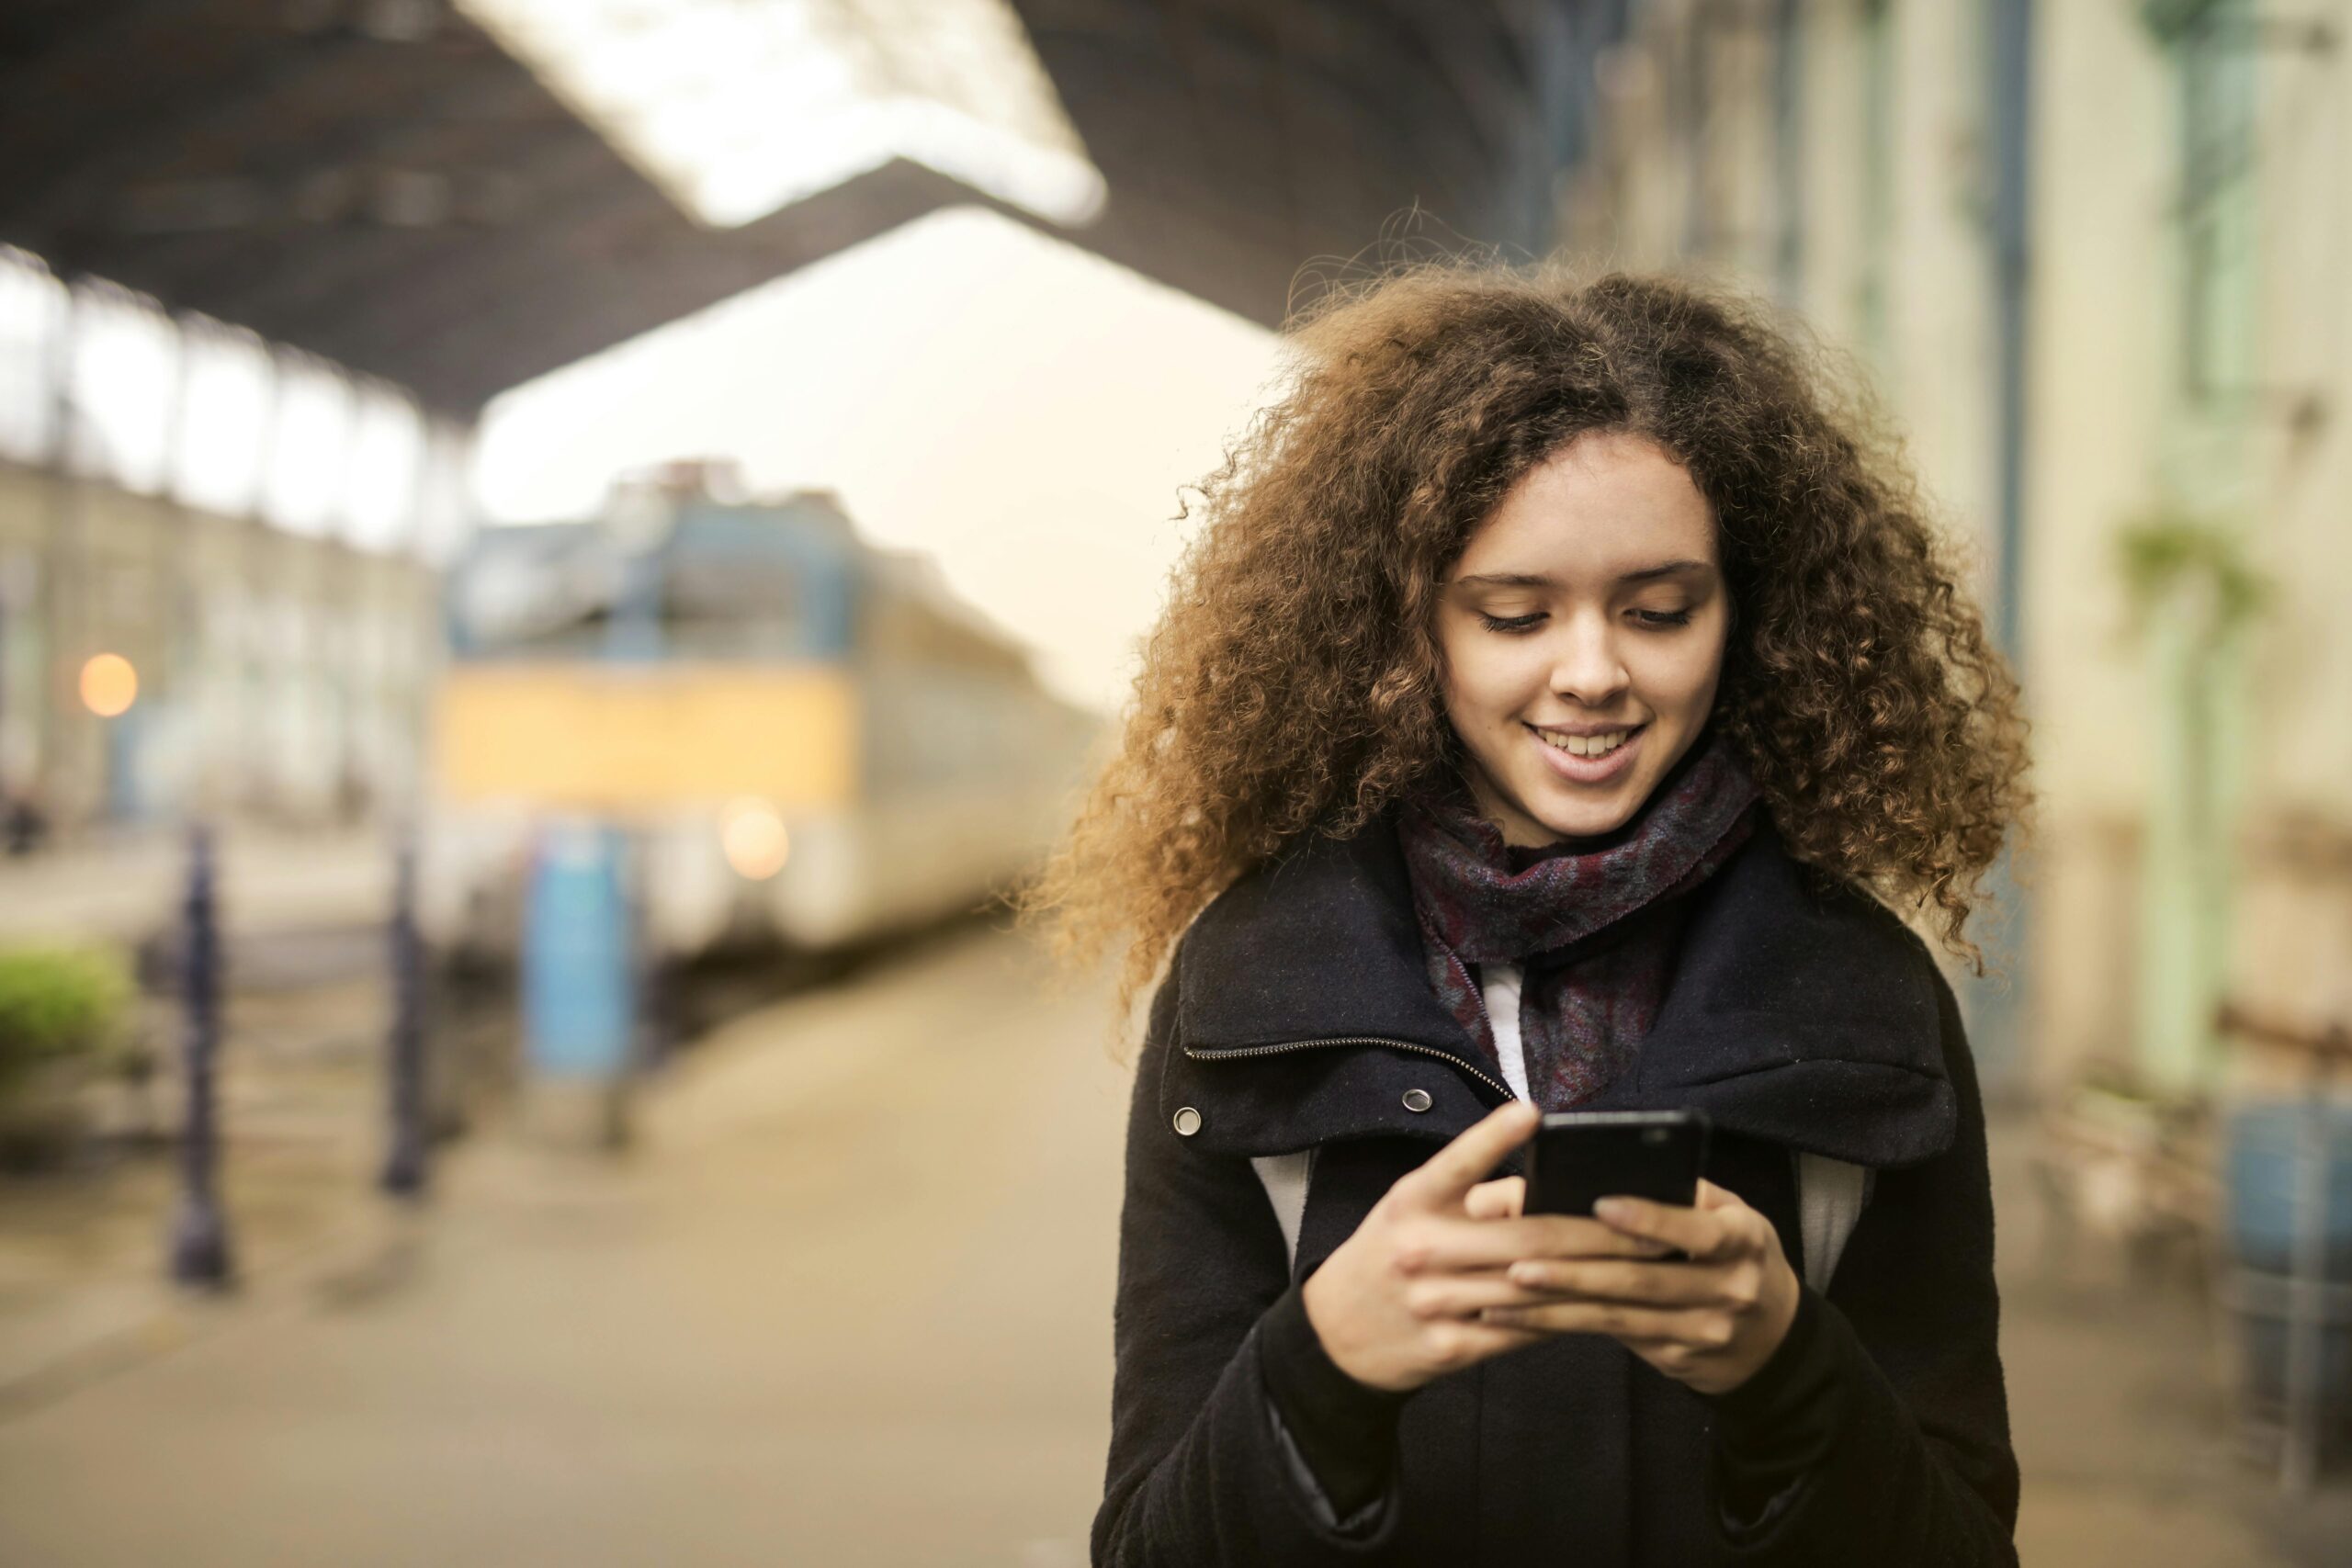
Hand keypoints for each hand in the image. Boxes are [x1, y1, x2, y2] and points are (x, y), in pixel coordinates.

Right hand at [1300, 1102, 1672, 1393]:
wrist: (1336, 1330)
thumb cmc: (1392, 1251)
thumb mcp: (1416, 1210)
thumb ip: (1476, 1198)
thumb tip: (1553, 1193)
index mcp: (1412, 1202)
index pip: (1456, 1163)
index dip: (1493, 1137)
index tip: (1533, 1111)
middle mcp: (1420, 1249)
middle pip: (1525, 1240)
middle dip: (1597, 1236)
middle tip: (1650, 1227)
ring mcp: (1433, 1303)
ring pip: (1532, 1290)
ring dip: (1593, 1280)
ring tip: (1643, 1269)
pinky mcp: (1449, 1348)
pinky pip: (1521, 1332)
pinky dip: (1562, 1317)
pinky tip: (1598, 1307)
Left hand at [1473, 1178, 1799, 1395]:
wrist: (1771, 1338)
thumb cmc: (1730, 1252)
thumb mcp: (1723, 1212)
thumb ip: (1673, 1190)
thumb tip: (1595, 1169)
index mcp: (1743, 1239)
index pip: (1696, 1231)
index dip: (1649, 1219)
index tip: (1600, 1205)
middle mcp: (1729, 1288)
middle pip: (1643, 1279)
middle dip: (1576, 1271)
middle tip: (1518, 1261)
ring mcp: (1703, 1330)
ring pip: (1620, 1316)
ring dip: (1557, 1306)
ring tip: (1505, 1293)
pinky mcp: (1676, 1358)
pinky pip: (1613, 1337)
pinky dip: (1562, 1325)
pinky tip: (1520, 1319)